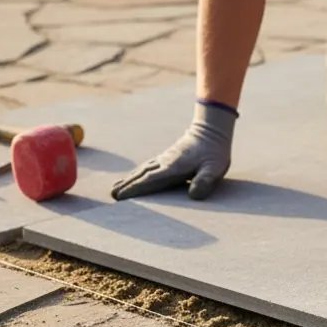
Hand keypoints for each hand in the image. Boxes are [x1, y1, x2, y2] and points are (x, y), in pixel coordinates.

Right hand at [111, 101, 235, 200]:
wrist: (212, 131)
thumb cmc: (215, 153)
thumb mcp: (214, 169)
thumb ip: (205, 181)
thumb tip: (193, 195)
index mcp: (173, 168)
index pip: (150, 180)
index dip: (135, 188)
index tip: (121, 196)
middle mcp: (165, 163)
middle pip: (141, 175)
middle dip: (126, 185)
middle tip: (112, 196)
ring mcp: (164, 159)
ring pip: (142, 169)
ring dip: (128, 179)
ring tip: (116, 188)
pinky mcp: (167, 157)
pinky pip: (147, 166)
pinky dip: (137, 173)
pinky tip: (133, 177)